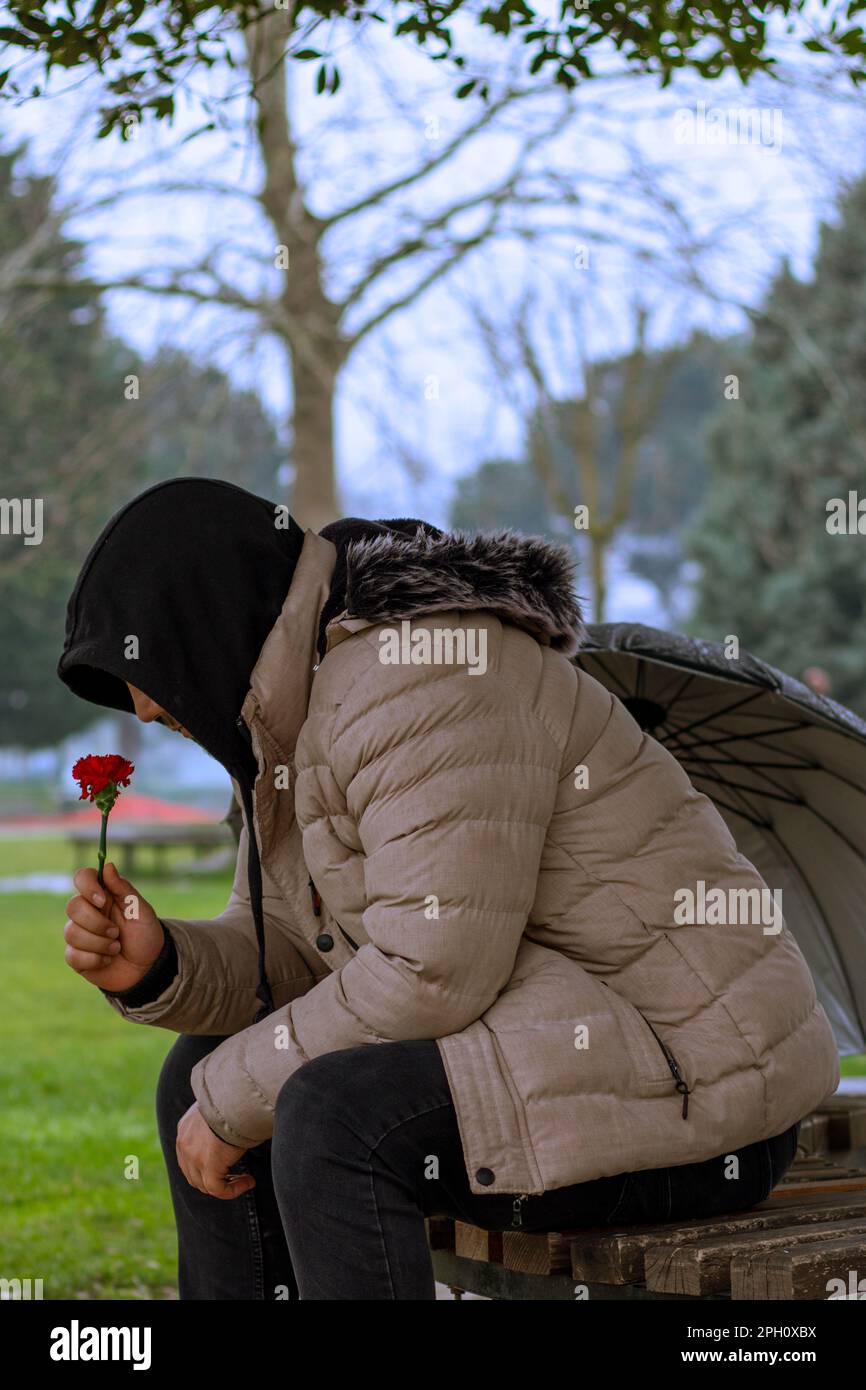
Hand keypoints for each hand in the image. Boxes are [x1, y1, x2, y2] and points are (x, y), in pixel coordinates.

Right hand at [64, 860, 163, 992]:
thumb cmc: (146, 936)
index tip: (101, 900)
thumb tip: (107, 866)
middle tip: (116, 932)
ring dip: (99, 943)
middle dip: (96, 923)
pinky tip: (108, 960)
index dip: (87, 886)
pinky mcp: (75, 956)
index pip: (82, 878)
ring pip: (71, 932)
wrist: (148, 969)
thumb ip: (124, 889)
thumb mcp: (142, 911)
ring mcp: (79, 934)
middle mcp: (87, 913)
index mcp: (103, 896)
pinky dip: (95, 959)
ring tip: (116, 948)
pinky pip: (72, 955)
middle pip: (73, 906)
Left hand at [176, 1102, 252, 1199]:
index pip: (189, 1156)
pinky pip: (218, 1189)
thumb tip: (232, 1124)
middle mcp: (184, 1143)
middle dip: (214, 1179)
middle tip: (236, 1176)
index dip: (205, 1166)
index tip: (227, 1163)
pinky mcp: (208, 1167)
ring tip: (245, 1180)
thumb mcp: (219, 1107)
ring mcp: (194, 1157)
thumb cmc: (235, 1097)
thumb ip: (217, 1120)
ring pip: (205, 1184)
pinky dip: (233, 1190)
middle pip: (193, 1174)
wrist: (236, 1096)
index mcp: (185, 1127)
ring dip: (226, 1185)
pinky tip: (249, 1182)